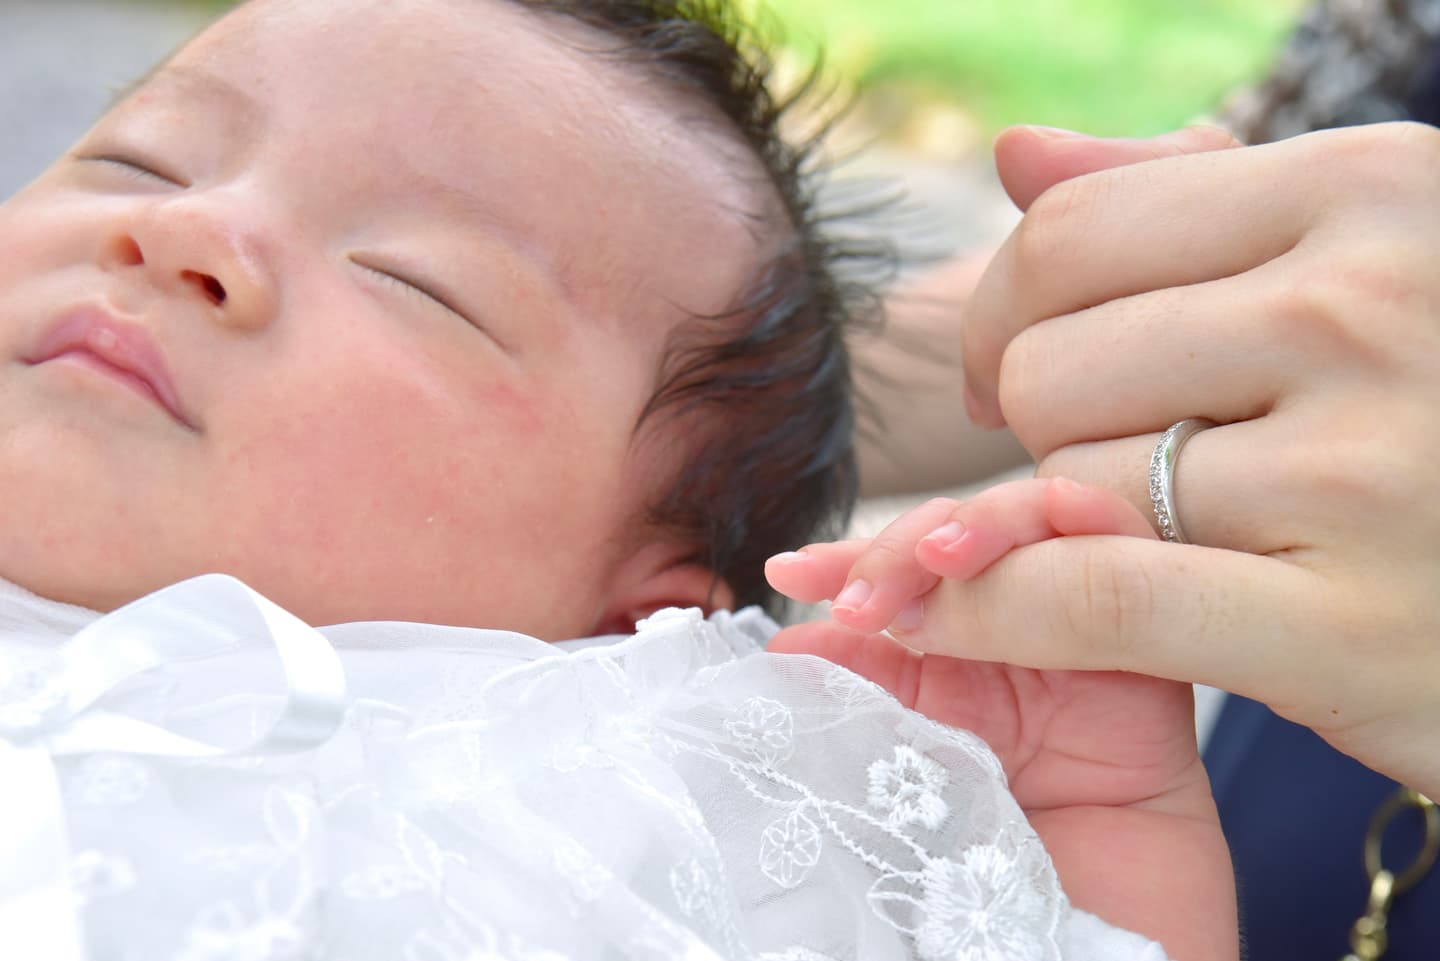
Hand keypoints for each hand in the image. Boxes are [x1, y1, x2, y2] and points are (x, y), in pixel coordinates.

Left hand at [768, 479, 1235, 960]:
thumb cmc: (984, 903)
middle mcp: (1006, 655)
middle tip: (865, 593)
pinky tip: (1024, 547)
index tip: (790, 570)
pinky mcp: (1153, 666)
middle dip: (907, 544)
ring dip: (983, 526)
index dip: (849, 565)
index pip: (894, 588)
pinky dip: (1078, 534)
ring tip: (934, 561)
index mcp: (937, 681)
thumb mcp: (894, 801)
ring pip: (1040, 536)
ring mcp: (1079, 651)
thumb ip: (854, 719)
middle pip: (961, 547)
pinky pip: (1127, 567)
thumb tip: (790, 642)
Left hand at [955, 121, 1439, 797]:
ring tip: (1148, 529)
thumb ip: (1185, 198)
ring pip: (1062, 482)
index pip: (1069, 235)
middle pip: (1048, 364)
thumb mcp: (1366, 253)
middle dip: (1041, 426)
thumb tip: (1015, 152)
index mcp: (1372, 192)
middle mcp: (1370, 310)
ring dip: (1056, 523)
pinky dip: (986, 612)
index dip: (1008, 312)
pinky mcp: (1346, 628)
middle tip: (1102, 458)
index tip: (1023, 367)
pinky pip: (1087, 599)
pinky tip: (939, 619)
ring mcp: (1365, 469)